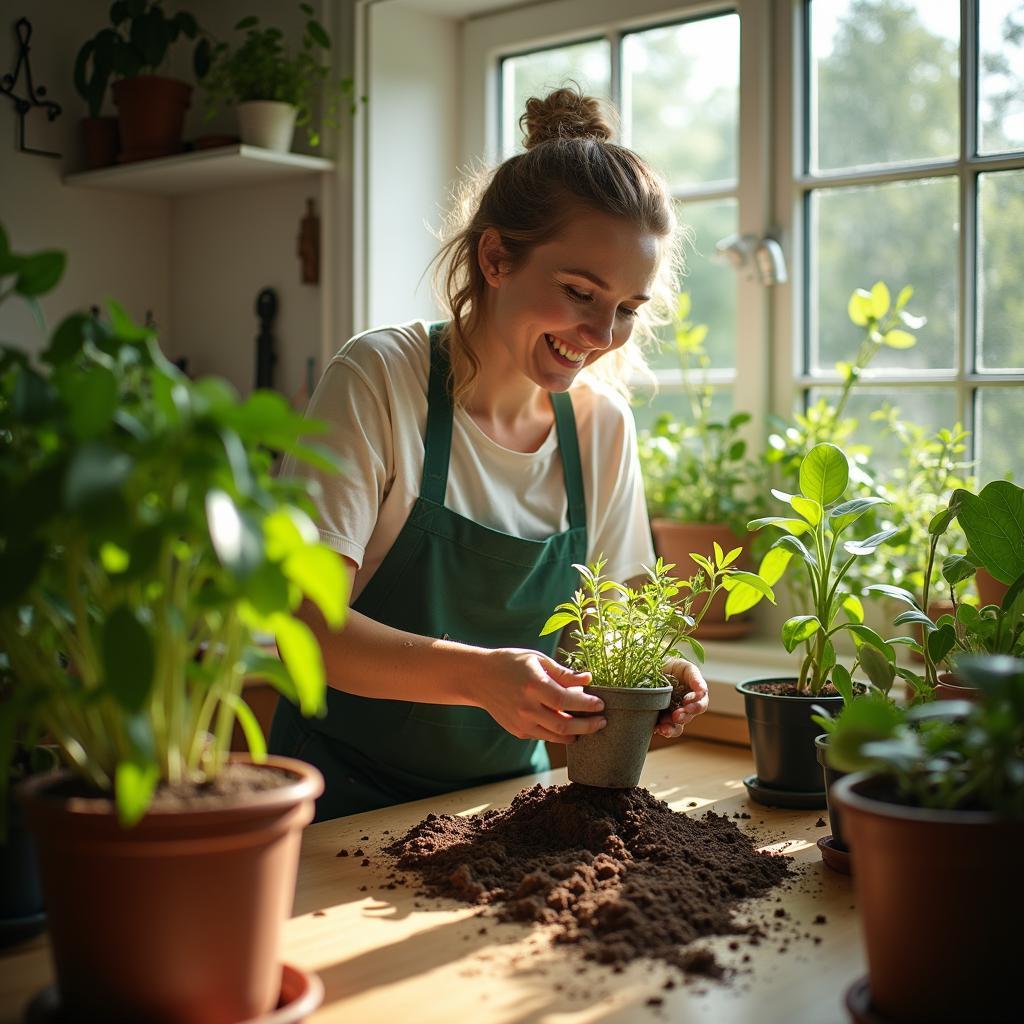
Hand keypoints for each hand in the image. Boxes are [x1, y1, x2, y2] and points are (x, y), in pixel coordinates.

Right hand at [475, 648, 606, 743]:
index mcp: (533, 685)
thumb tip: (587, 679)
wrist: (478, 677)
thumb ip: (562, 673)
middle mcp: (527, 707)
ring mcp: (521, 722)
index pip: (566, 700)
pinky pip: (544, 736)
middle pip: (564, 725)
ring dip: (576, 734)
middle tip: (602, 721)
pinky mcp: (518, 731)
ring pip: (556, 736)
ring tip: (589, 726)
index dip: (586, 705)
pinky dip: (559, 734)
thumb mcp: (536, 659)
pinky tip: (569, 727)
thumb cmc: (510, 663)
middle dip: (588, 725)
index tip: (601, 704)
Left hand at [655, 658, 709, 738]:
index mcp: (693, 685)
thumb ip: (692, 676)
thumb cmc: (665, 662)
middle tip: (677, 715)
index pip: (701, 696)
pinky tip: (658, 729)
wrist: (646, 666)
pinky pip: (667, 728)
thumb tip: (702, 691)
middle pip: (692, 712)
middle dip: (686, 714)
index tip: (687, 699)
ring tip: (664, 727)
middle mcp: (686, 700)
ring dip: (674, 727)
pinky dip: (664, 730)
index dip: (696, 700)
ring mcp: (675, 710)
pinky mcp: (663, 717)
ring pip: (680, 724)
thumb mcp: (680, 664)